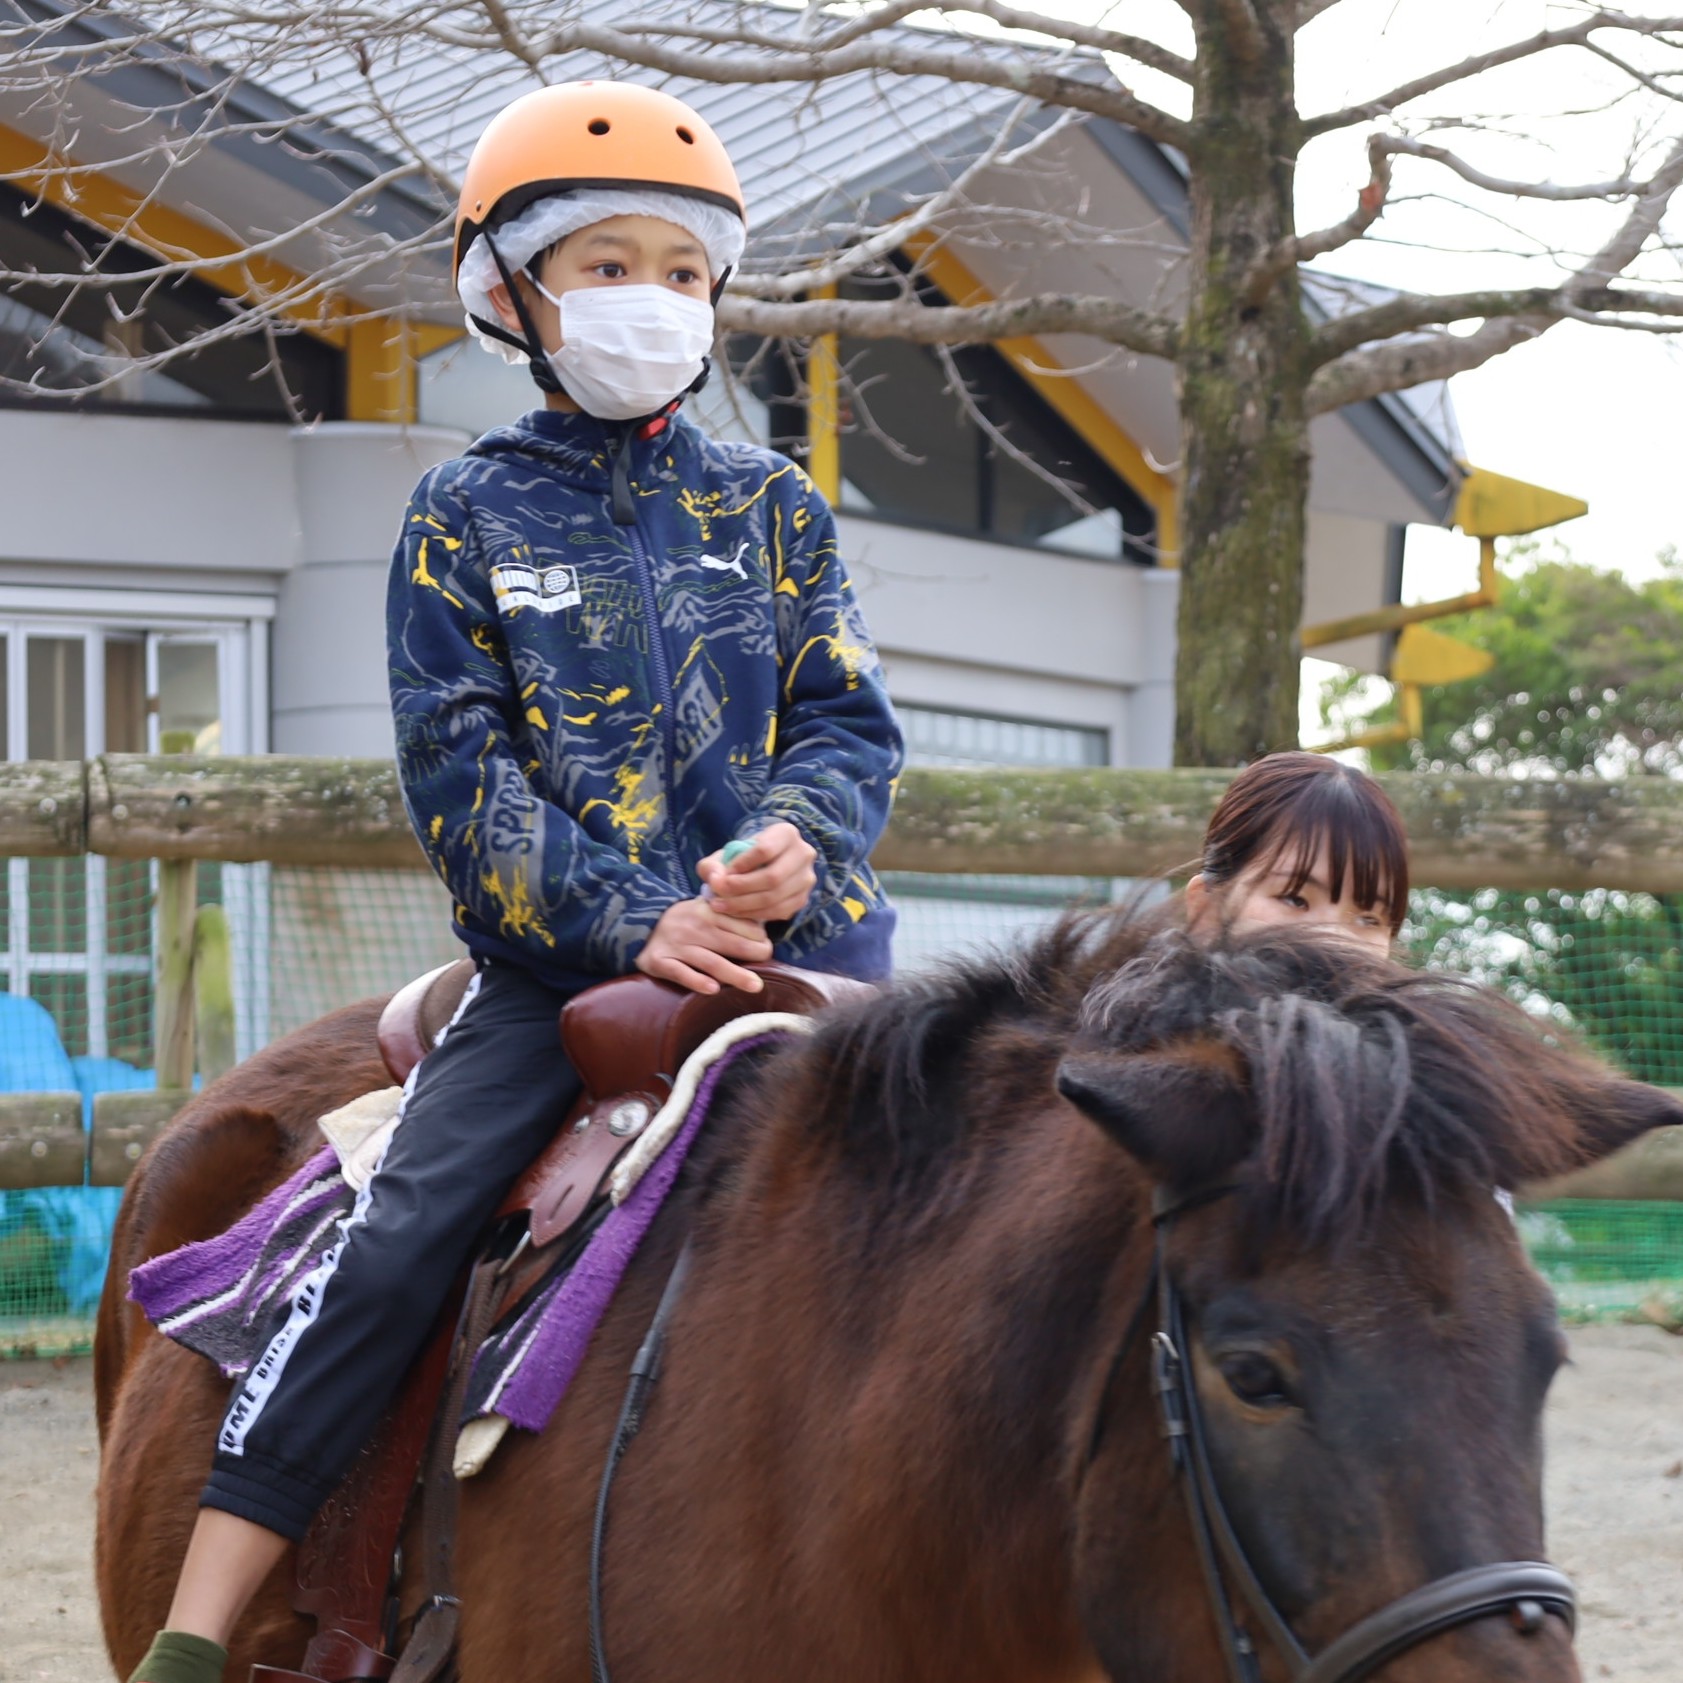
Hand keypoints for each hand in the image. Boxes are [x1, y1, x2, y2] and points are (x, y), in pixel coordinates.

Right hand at [636, 898, 771, 995]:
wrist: (640, 925)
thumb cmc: (685, 922)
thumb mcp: (705, 907)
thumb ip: (730, 915)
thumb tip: (763, 931)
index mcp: (709, 912)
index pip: (740, 925)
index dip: (758, 936)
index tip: (767, 947)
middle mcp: (694, 928)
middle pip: (732, 944)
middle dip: (755, 954)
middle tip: (770, 963)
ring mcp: (677, 946)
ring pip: (711, 961)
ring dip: (735, 974)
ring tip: (755, 985)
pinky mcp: (660, 962)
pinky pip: (680, 973)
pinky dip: (696, 981)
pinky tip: (713, 989)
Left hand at [698, 823, 817, 923]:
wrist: (765, 866)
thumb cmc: (743, 857)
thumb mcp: (725, 854)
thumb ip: (713, 865)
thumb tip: (715, 880)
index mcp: (786, 833)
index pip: (764, 850)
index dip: (741, 865)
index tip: (722, 874)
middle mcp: (804, 853)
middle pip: (772, 877)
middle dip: (740, 888)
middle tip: (718, 894)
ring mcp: (806, 878)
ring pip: (775, 897)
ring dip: (744, 905)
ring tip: (720, 906)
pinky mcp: (802, 899)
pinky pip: (778, 911)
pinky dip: (754, 914)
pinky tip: (736, 912)